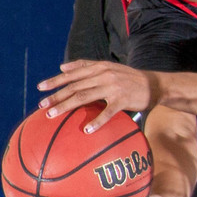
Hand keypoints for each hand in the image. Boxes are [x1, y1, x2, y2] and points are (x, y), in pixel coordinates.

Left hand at [37, 60, 155, 131]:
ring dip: (66, 106)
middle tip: (42, 106)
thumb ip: (87, 66)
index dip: (56, 80)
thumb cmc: (129, 78)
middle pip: (75, 86)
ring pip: (85, 97)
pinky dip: (96, 121)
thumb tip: (62, 67)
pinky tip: (87, 130)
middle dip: (57, 96)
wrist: (155, 85)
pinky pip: (107, 112)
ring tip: (52, 115)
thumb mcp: (109, 67)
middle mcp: (105, 75)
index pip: (73, 73)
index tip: (41, 88)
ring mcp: (114, 87)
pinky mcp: (123, 100)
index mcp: (100, 67)